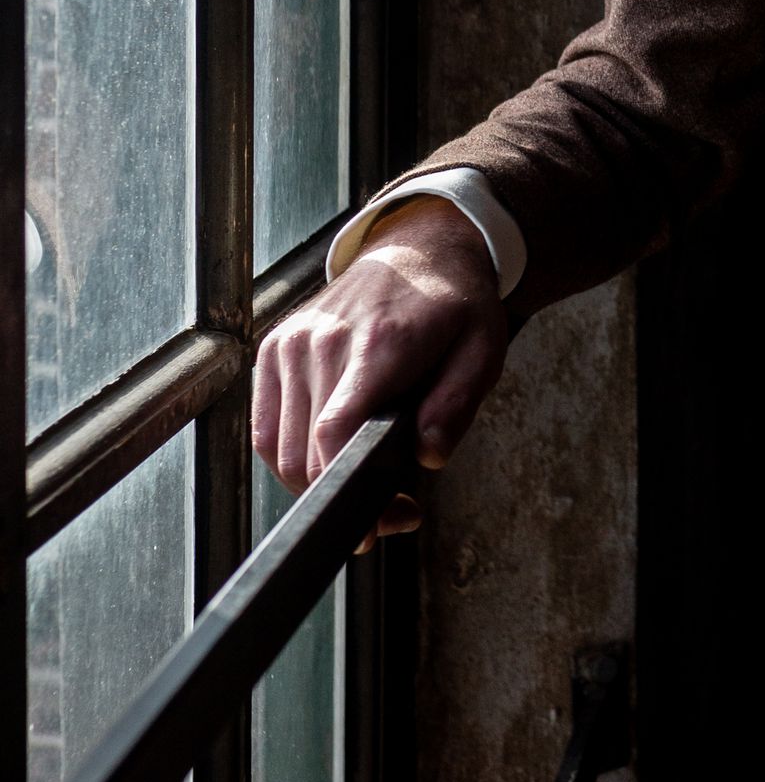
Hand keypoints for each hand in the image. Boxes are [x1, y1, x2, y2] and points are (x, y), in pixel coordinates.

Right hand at [251, 200, 508, 543]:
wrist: (416, 251)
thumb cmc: (452, 305)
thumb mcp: (481, 352)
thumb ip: (456, 406)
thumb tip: (429, 456)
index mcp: (377, 343)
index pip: (334, 432)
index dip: (343, 491)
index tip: (368, 530)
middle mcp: (321, 341)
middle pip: (304, 453)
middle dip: (344, 499)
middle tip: (395, 514)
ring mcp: (290, 344)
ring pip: (279, 450)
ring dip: (317, 485)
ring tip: (366, 487)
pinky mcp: (273, 350)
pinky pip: (266, 429)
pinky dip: (293, 458)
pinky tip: (333, 460)